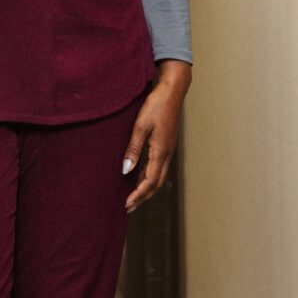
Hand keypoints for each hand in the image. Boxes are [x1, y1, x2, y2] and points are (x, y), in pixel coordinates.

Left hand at [122, 60, 191, 212]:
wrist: (171, 90)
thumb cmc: (155, 105)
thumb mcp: (140, 126)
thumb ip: (133, 149)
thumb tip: (126, 171)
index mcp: (161, 151)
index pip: (150, 181)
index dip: (138, 195)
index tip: (127, 204)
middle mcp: (167, 154)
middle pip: (156, 183)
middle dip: (142, 197)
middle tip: (129, 207)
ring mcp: (168, 149)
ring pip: (158, 176)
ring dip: (146, 188)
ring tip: (133, 197)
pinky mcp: (165, 144)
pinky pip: (158, 166)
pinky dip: (149, 176)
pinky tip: (140, 176)